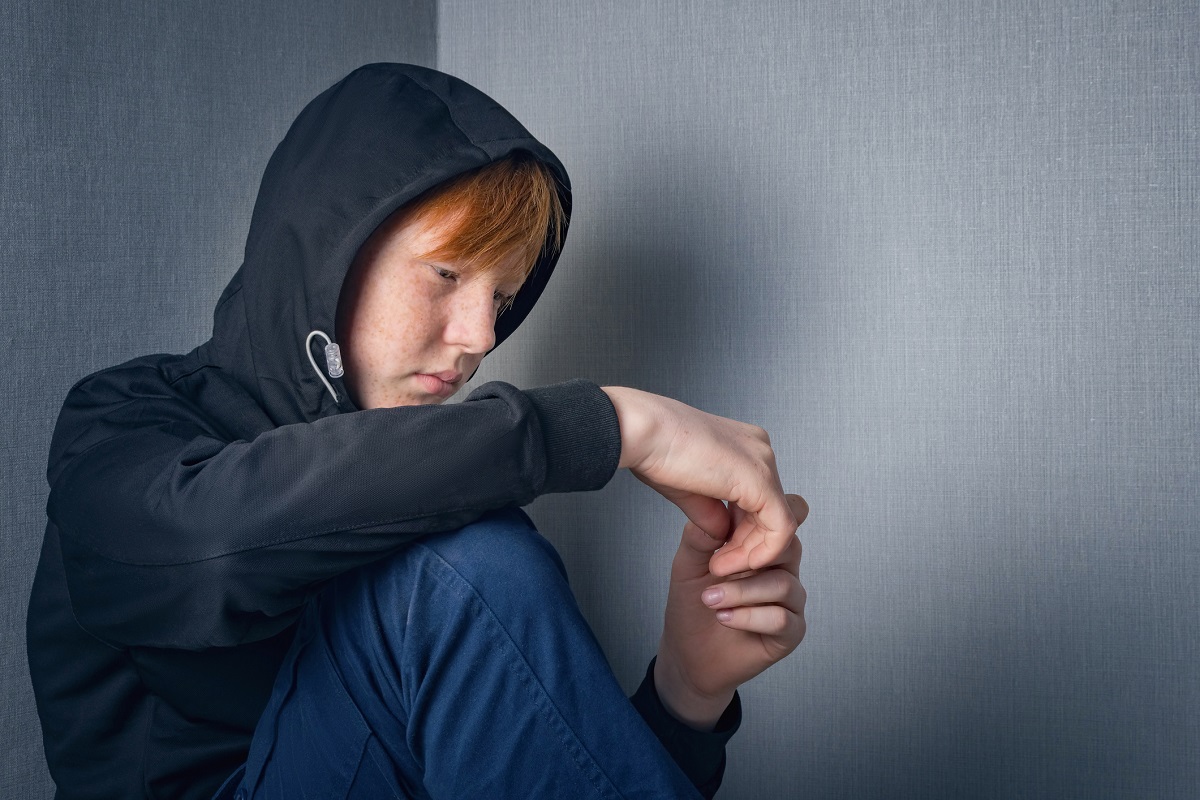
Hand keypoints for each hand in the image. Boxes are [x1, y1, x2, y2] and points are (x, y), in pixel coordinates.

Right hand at [601, 386, 796, 576]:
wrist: (641, 432)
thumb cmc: (653, 450)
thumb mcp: (688, 490)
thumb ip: (712, 512)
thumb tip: (723, 534)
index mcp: (743, 446)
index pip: (759, 498)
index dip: (742, 533)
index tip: (717, 553)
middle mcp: (760, 449)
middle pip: (772, 510)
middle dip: (748, 545)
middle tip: (720, 564)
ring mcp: (764, 462)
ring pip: (780, 521)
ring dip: (752, 552)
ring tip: (720, 566)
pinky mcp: (761, 480)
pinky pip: (780, 527)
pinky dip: (760, 552)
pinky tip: (731, 562)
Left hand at [653, 494, 808, 729]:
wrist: (688, 654)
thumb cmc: (692, 605)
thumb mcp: (688, 564)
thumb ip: (701, 536)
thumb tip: (714, 513)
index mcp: (762, 546)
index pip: (785, 517)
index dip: (771, 515)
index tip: (737, 522)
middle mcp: (782, 569)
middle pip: (790, 547)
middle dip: (749, 557)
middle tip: (715, 569)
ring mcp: (789, 601)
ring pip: (783, 584)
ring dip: (742, 591)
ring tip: (711, 599)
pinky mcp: (791, 631)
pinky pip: (782, 618)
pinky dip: (749, 616)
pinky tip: (724, 617)